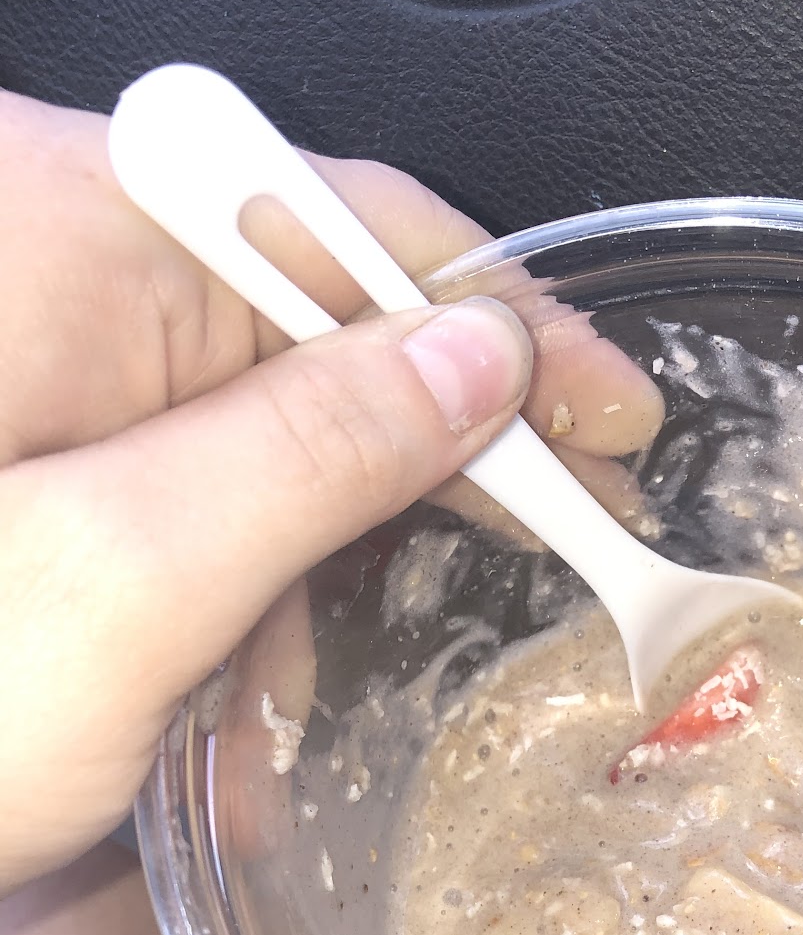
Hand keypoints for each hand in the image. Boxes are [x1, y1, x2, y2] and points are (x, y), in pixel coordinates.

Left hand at [0, 92, 662, 892]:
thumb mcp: (124, 586)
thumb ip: (319, 454)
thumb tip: (474, 365)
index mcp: (58, 230)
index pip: (348, 228)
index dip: (506, 328)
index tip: (610, 417)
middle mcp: (23, 254)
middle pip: (294, 312)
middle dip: (413, 453)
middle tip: (543, 534)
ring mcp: (2, 348)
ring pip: (223, 410)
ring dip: (292, 558)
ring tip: (292, 705)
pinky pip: (141, 466)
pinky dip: (200, 579)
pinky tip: (210, 690)